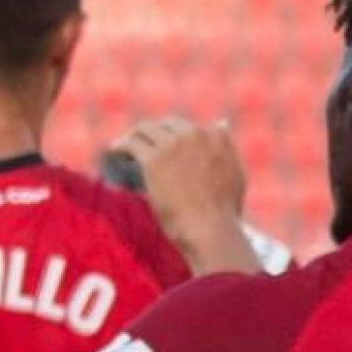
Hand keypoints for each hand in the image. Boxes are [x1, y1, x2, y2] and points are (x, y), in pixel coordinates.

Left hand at [112, 117, 246, 231]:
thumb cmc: (224, 212)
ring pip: (146, 129)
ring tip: (126, 147)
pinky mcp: (154, 159)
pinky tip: (115, 151)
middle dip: (155, 134)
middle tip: (144, 148)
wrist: (211, 228)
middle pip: (167, 124)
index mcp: (218, 136)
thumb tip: (222, 122)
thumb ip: (227, 147)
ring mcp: (174, 144)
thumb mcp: (236, 174)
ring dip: (135, 136)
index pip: (190, 128)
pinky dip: (121, 145)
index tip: (167, 149)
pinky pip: (132, 143)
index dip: (176, 138)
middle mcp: (196, 134)